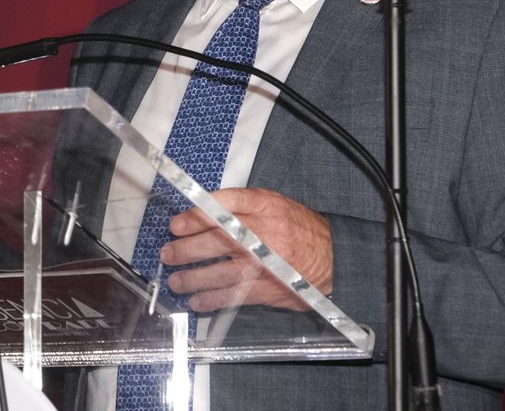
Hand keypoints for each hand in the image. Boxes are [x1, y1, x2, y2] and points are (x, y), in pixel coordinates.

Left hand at [159, 187, 332, 311]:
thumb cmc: (300, 229)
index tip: (177, 223)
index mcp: (265, 206)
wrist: (336, 257)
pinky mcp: (268, 288)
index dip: (196, 214)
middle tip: (168, 253)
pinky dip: (212, 300)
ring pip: (221, 271)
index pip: (224, 205)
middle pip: (217, 239)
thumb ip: (242, 206)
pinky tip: (197, 301)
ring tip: (176, 281)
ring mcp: (265, 263)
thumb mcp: (275, 204)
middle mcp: (264, 233)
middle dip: (186, 247)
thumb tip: (202, 212)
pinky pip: (234, 295)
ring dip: (193, 277)